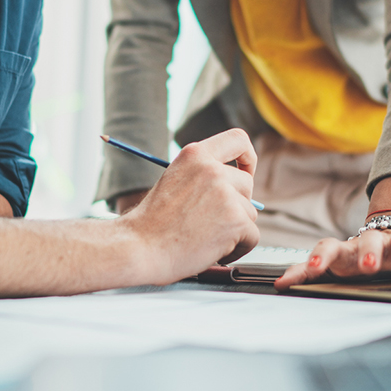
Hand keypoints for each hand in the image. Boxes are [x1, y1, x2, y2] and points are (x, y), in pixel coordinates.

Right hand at [121, 128, 259, 284]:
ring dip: (234, 229)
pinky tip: (214, 251)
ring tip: (205, 238)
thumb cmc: (152, 223)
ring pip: (249, 212)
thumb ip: (203, 176)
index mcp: (195, 155)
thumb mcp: (174, 180)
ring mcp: (225, 194)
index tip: (245, 172)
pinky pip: (252, 236)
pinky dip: (238, 248)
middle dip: (236, 205)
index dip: (247, 158)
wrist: (139, 249)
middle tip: (212, 222)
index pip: (238, 139)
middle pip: (246, 184)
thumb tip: (236, 187)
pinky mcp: (236, 220)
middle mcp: (212, 169)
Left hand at [273, 227, 390, 288]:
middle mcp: (367, 244)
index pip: (327, 248)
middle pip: (364, 243)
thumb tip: (277, 284)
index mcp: (344, 251)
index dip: (316, 257)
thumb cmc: (352, 259)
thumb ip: (303, 272)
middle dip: (366, 253)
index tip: (309, 268)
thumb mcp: (329, 266)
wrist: (385, 243)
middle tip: (367, 266)